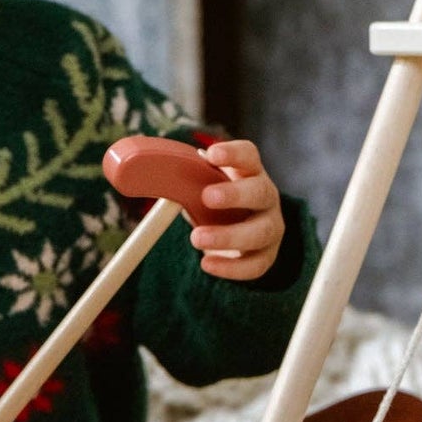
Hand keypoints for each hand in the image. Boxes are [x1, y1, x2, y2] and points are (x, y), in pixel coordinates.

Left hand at [191, 139, 285, 280]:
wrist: (234, 233)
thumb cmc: (215, 203)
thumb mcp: (203, 187)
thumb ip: (188, 181)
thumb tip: (151, 177)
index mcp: (250, 173)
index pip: (249, 156)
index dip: (233, 153)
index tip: (211, 155)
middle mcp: (266, 197)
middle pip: (261, 191)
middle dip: (235, 194)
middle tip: (207, 197)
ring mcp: (271, 226)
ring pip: (261, 232)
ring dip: (229, 235)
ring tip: (196, 238)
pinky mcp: (267, 255)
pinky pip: (255, 265)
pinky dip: (231, 267)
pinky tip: (207, 264)